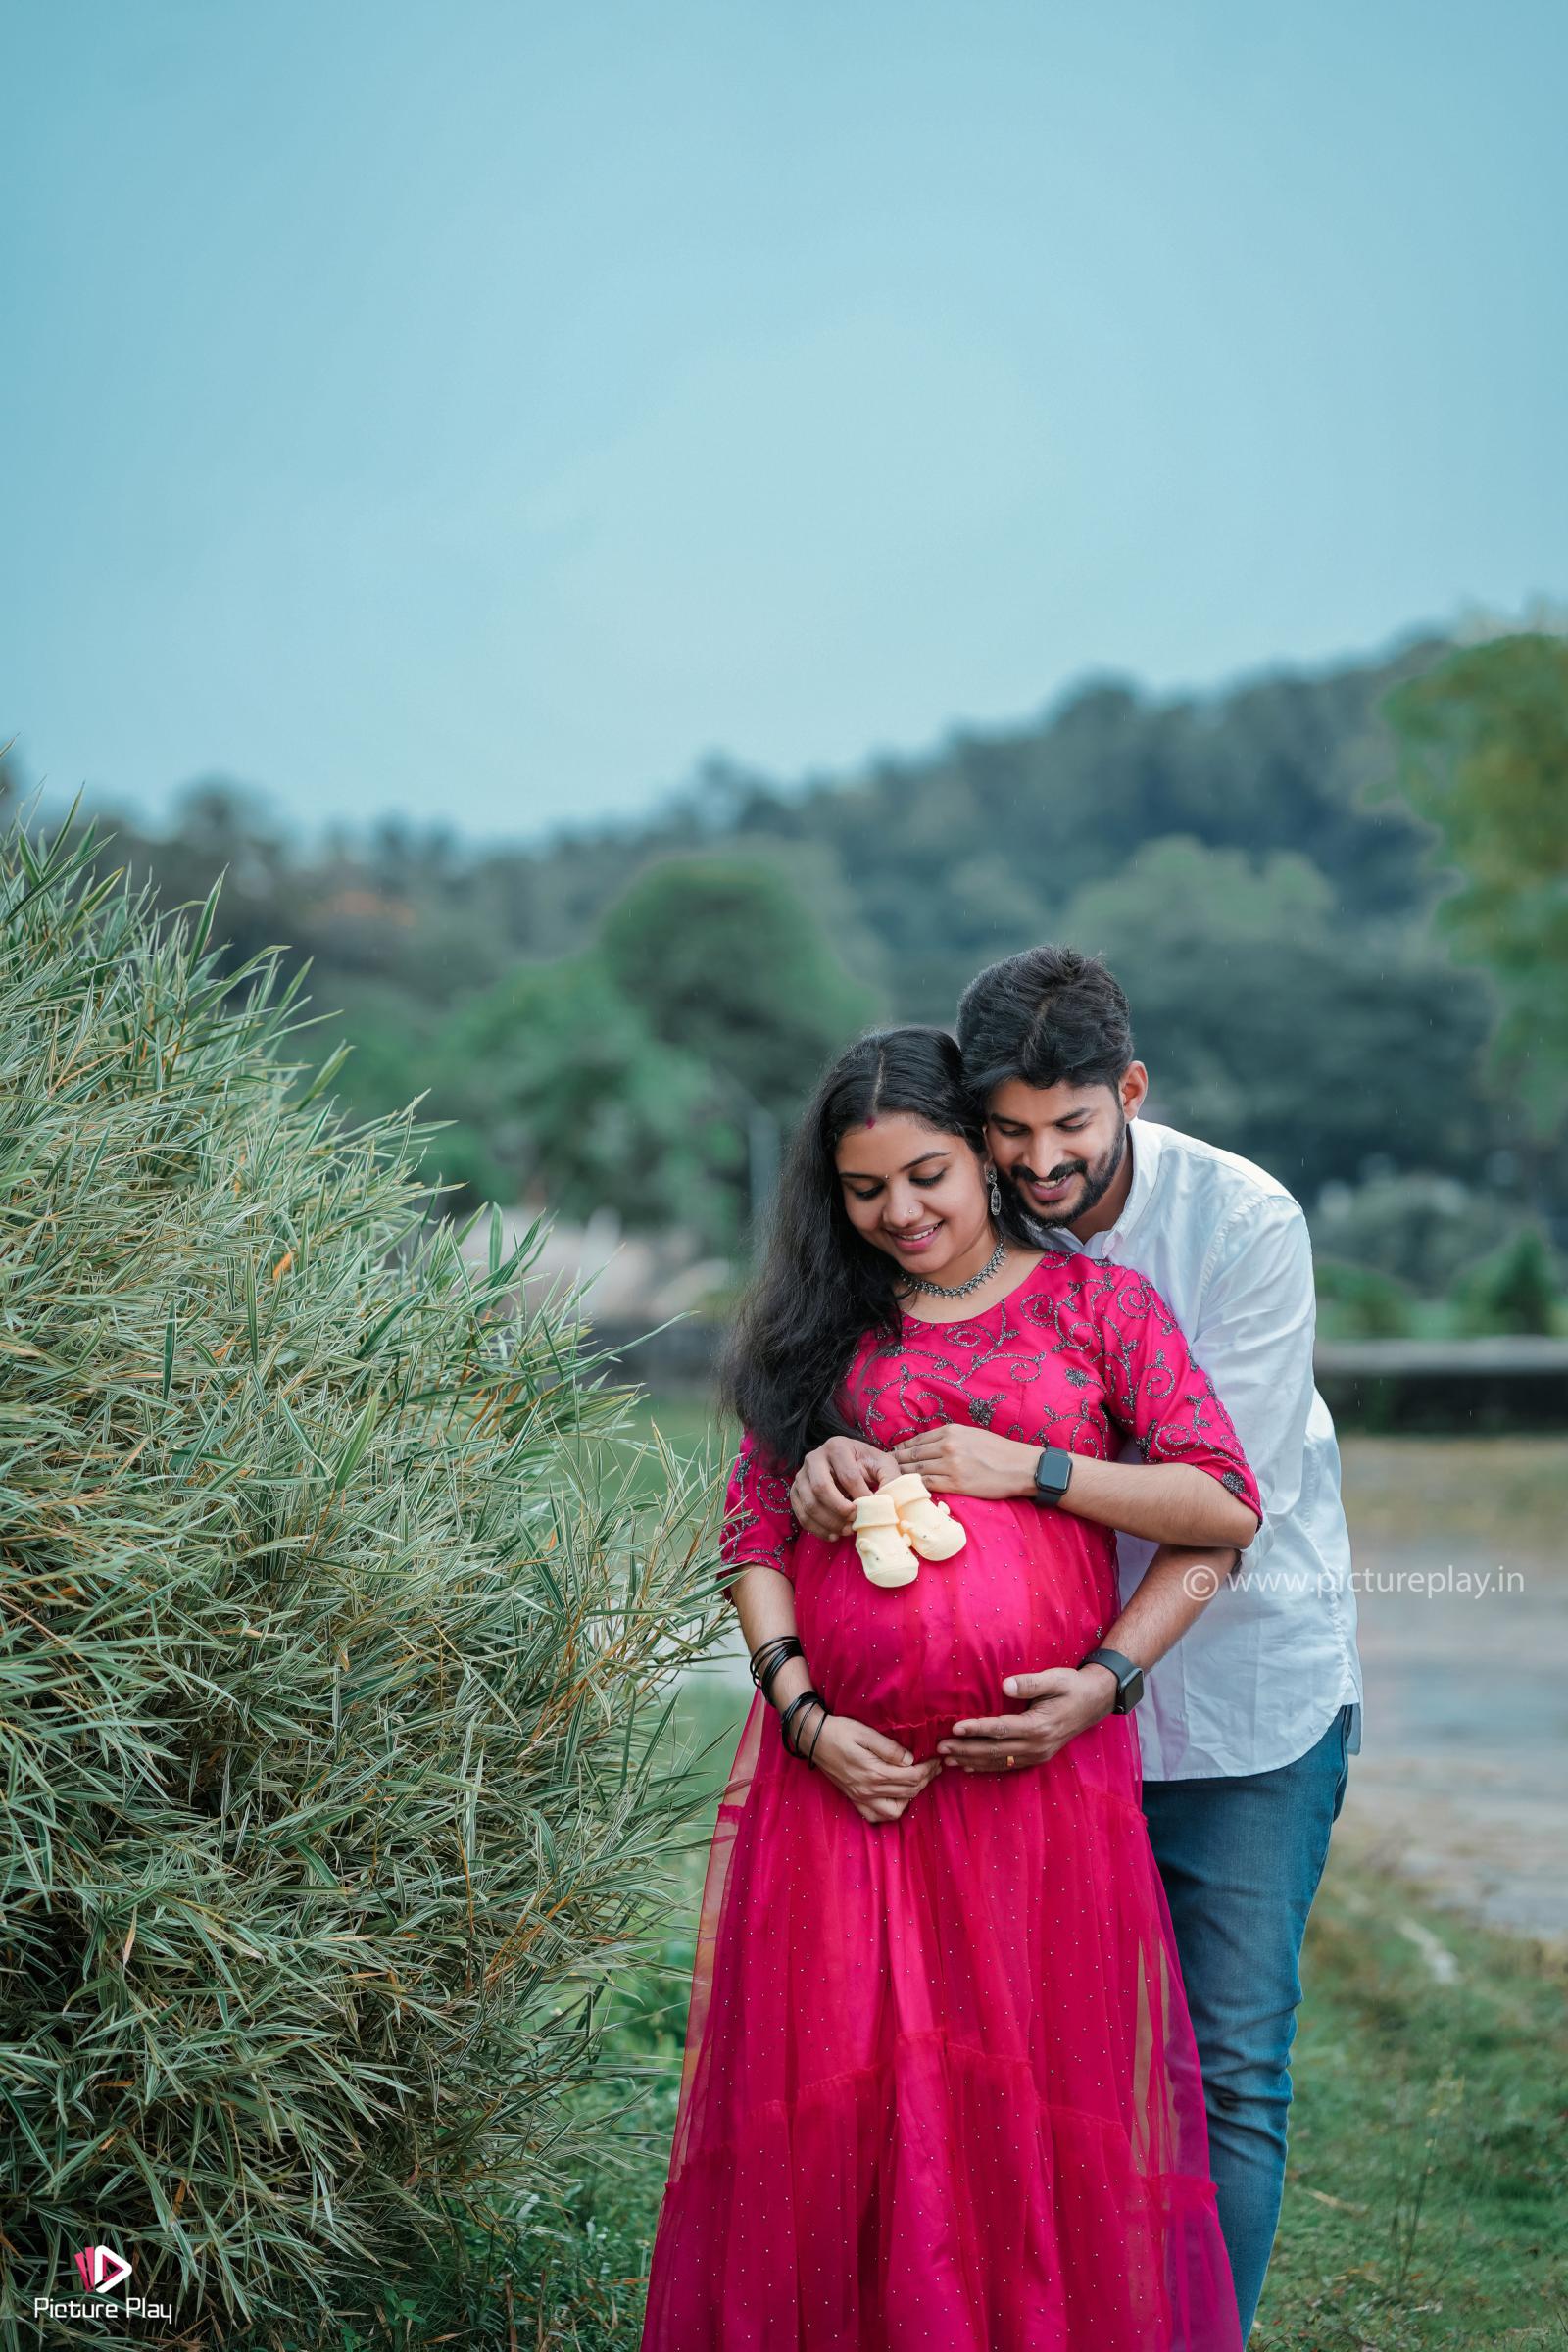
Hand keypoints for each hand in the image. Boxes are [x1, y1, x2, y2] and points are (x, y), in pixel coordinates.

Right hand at [789, 1435, 899, 1537]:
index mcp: (837, 1446)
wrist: (851, 1465)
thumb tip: (886, 1502)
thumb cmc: (868, 1466)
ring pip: (809, 1504)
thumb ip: (891, 1478)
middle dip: (840, 1510)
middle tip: (856, 1522)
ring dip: (829, 1522)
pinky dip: (817, 1529)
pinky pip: (801, 1514)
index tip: (872, 1510)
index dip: (861, 1496)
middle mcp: (814, 1457)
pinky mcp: (795, 1491)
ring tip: (847, 1530)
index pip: (848, 1475)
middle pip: (821, 1488)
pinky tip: (833, 1535)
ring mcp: (801, 1475)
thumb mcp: (883, 1465)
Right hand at [807, 1712, 943, 1822]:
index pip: (912, 1777)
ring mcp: (860, 1797)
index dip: (928, 1768)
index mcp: (874, 1772)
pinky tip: (895, 1799)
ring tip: (916, 1781)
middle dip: (926, 1780)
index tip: (936, 1758)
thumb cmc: (839, 1731)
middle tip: (934, 1767)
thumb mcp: (866, 1733)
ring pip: (895, 1810)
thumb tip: (910, 1760)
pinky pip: (876, 1816)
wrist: (813, 1739)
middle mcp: (868, 1790)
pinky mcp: (853, 1799)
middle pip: (908, 1792)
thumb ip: (889, 1749)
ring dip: (910, 1798)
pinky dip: (890, 1811)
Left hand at [892, 1424, 1040, 1498]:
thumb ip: (949, 1438)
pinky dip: (916, 1489)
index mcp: (951, 1431)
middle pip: (912, 1456)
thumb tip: (928, 1445)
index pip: (916, 1440)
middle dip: (895, 1463)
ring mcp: (951, 1466)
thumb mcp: (972, 1434)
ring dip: (902, 1477)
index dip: (900, 1449)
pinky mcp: (957, 1484)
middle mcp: (948, 1446)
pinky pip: (929, 1486)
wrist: (1020, 1466)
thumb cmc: (999, 1451)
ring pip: (917, 1472)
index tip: (890, 1454)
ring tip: (890, 1482)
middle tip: (882, 1469)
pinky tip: (908, 1491)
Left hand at [937, 1666, 1117, 1773]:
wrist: (1094, 1702)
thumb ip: (1030, 1683)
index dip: (976, 1729)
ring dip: (972, 1761)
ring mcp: (1037, 1754)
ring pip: (999, 1761)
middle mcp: (1036, 1745)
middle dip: (965, 1750)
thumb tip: (1005, 1685)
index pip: (1000, 1729)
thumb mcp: (1054, 1679)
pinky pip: (1008, 1765)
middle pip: (995, 1749)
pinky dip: (987, 1767)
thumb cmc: (1071, 1686)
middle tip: (940, 1748)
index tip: (953, 1728)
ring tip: (947, 1760)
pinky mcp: (1037, 1757)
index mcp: (1038, 1726)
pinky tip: (970, 1767)